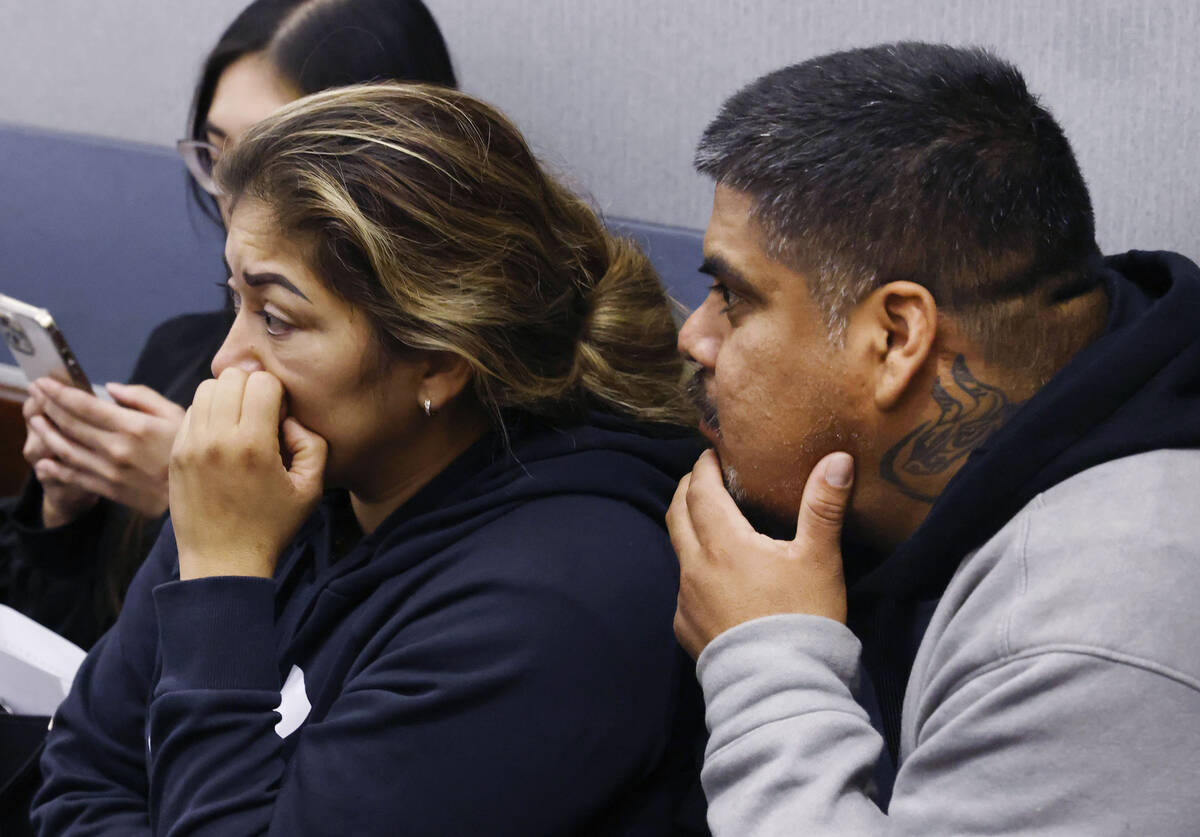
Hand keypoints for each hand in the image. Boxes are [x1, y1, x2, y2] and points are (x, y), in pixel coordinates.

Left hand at [25, 377, 184, 517]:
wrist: (201, 493)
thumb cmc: (188, 448)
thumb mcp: (176, 414)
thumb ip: (142, 397)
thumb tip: (109, 389)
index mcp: (133, 426)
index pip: (85, 405)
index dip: (59, 392)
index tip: (44, 381)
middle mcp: (116, 448)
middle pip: (70, 424)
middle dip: (48, 406)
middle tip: (35, 393)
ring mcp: (109, 471)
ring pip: (66, 449)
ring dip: (45, 432)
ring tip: (35, 419)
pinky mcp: (109, 489)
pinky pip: (74, 477)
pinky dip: (55, 468)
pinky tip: (44, 460)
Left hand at [169, 368, 326, 579]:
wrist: (223, 562)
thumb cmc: (271, 526)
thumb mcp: (310, 488)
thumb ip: (313, 443)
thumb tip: (289, 419)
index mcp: (253, 446)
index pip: (263, 382)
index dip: (278, 394)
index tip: (281, 419)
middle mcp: (217, 439)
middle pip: (233, 377)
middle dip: (252, 389)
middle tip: (260, 417)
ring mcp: (190, 445)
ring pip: (207, 388)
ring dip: (227, 397)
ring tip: (239, 424)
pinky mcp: (175, 454)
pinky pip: (191, 411)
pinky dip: (208, 415)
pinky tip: (221, 439)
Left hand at [668, 449, 854, 658]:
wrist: (780, 689)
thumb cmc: (801, 619)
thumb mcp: (819, 559)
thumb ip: (823, 506)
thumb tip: (837, 459)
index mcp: (723, 544)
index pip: (701, 491)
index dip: (703, 468)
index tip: (710, 454)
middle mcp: (695, 567)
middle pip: (678, 514)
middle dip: (687, 490)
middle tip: (703, 477)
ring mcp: (686, 600)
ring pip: (679, 551)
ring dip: (689, 529)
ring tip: (710, 522)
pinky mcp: (686, 628)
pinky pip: (684, 588)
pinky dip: (695, 570)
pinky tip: (716, 578)